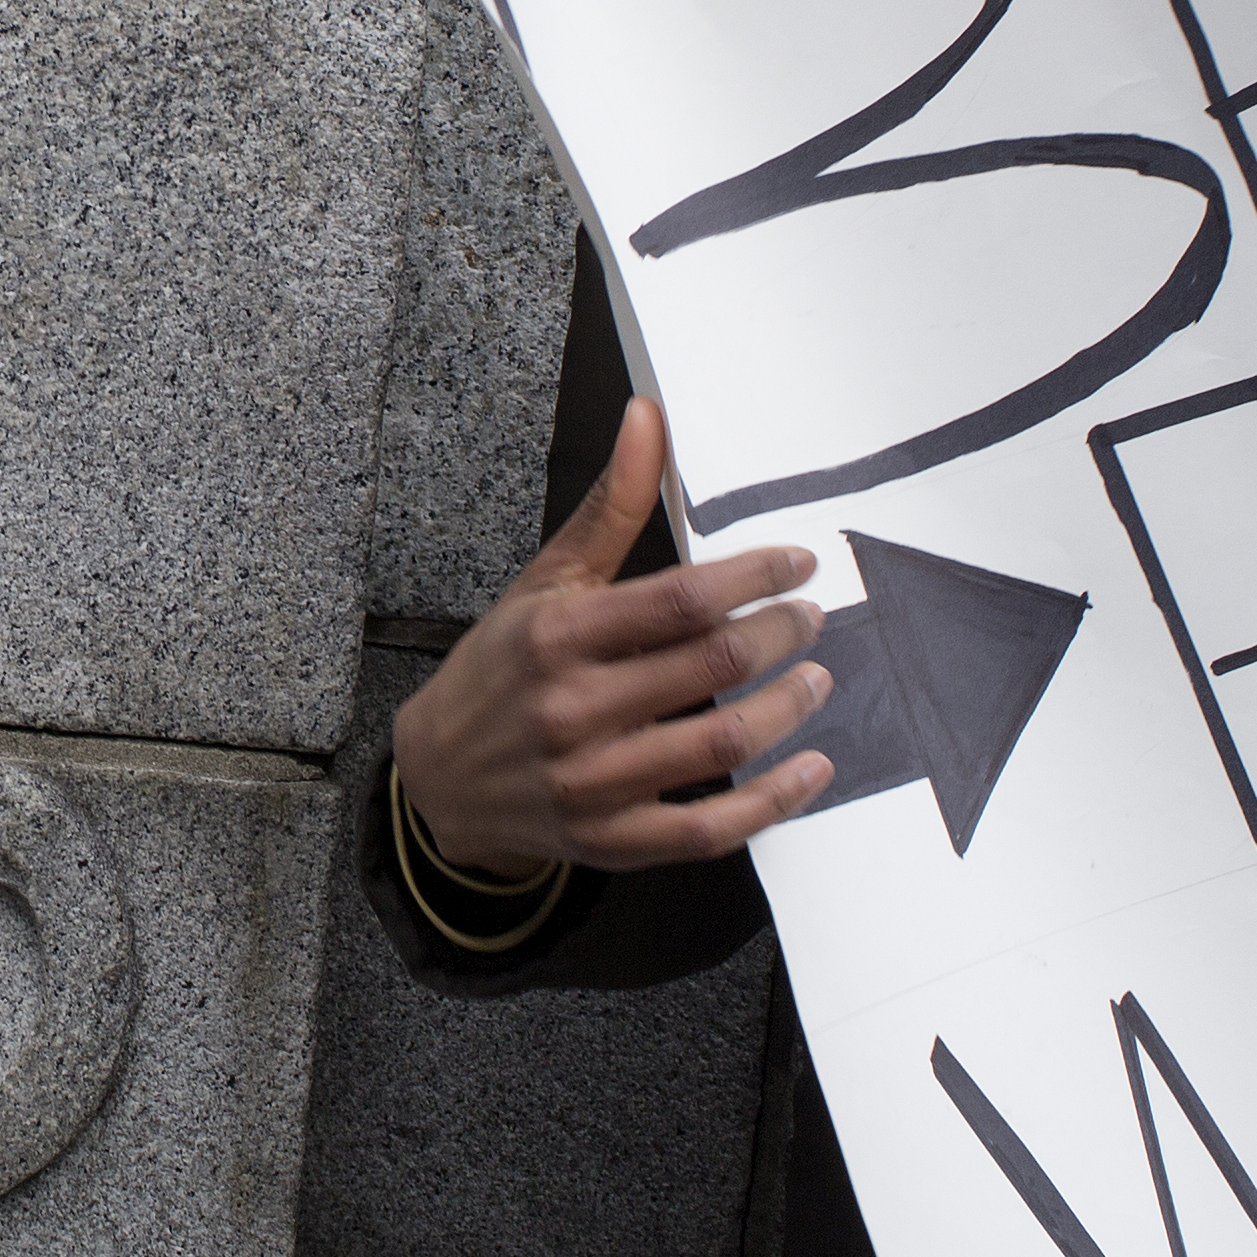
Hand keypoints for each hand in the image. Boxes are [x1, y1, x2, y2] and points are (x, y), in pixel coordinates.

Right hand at [389, 400, 841, 878]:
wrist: (440, 777)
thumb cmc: (503, 667)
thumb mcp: (547, 582)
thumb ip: (609, 507)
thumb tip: (649, 416)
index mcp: (557, 636)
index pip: (681, 599)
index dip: (754, 576)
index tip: (797, 565)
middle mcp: (572, 709)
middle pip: (712, 663)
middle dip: (781, 633)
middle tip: (809, 619)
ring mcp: (591, 781)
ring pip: (721, 743)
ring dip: (788, 708)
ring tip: (816, 679)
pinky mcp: (609, 839)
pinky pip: (709, 830)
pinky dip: (773, 802)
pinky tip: (812, 769)